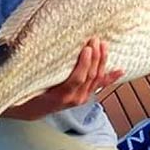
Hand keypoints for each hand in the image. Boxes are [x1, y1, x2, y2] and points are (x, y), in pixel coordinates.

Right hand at [7, 38, 123, 118]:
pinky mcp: (85, 95)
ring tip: (104, 45)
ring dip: (102, 60)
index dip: (84, 64)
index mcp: (61, 96)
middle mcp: (74, 98)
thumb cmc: (29, 93)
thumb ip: (44, 72)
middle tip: (95, 40)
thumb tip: (46, 52)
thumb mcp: (33, 84)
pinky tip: (120, 70)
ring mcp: (81, 98)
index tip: (87, 48)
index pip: (77, 79)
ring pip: (97, 78)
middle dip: (95, 57)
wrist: (30, 110)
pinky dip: (111, 77)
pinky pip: (100, 85)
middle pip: (90, 76)